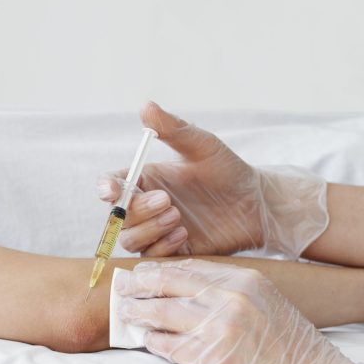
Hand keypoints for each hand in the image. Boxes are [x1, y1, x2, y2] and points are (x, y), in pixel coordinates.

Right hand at [98, 101, 328, 259]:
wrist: (257, 205)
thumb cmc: (229, 171)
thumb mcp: (203, 146)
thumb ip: (174, 128)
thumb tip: (146, 106)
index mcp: (145, 179)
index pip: (112, 184)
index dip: (106, 189)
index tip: (112, 191)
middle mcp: (145, 206)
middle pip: (118, 215)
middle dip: (138, 210)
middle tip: (168, 201)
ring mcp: (156, 231)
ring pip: (130, 239)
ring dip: (149, 229)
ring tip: (178, 218)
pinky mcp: (170, 251)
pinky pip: (150, 257)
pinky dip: (162, 246)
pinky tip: (185, 234)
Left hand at [116, 258, 363, 363]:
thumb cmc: (288, 348)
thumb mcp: (263, 303)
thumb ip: (226, 291)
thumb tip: (180, 286)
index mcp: (243, 280)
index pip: (187, 268)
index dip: (158, 270)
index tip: (140, 273)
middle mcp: (230, 299)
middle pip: (168, 284)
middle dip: (139, 285)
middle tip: (120, 288)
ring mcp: (219, 329)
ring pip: (162, 314)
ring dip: (139, 313)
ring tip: (126, 313)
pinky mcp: (211, 360)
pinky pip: (169, 347)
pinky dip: (154, 342)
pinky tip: (148, 340)